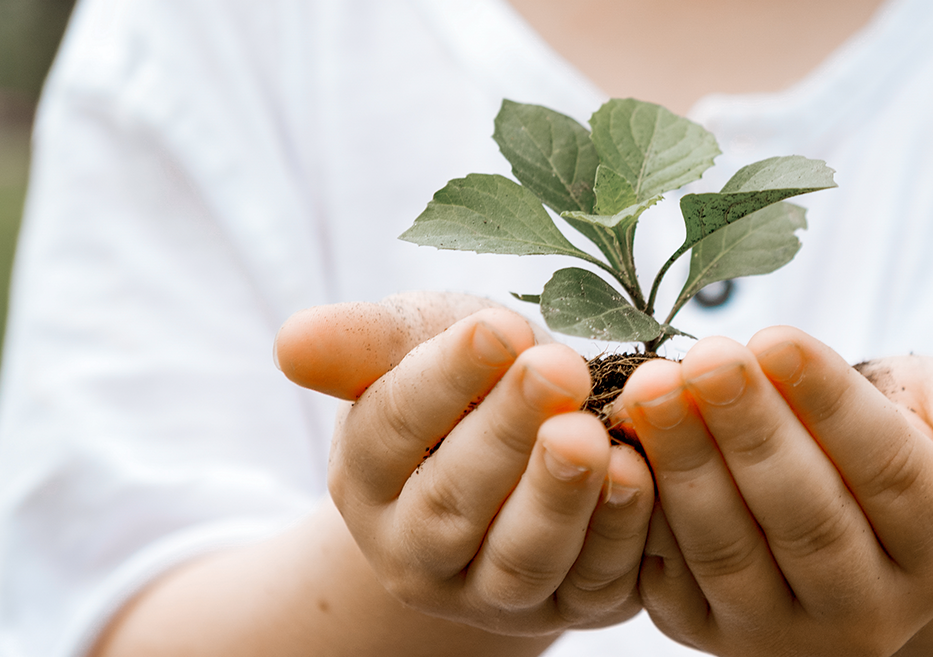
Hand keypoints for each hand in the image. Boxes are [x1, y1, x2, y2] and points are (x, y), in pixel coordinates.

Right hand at [275, 293, 654, 634]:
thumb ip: (367, 342)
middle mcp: (417, 550)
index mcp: (367, 475)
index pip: (393, 427)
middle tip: (557, 368)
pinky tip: (640, 473)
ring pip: (520, 560)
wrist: (529, 453)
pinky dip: (619, 532)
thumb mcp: (422, 343)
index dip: (445, 377)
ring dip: (559, 498)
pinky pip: (595, 581)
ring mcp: (492, 591)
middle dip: (508, 433)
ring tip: (591, 435)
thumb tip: (292, 344)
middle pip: (454, 501)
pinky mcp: (572, 605)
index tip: (499, 327)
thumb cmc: (472, 382)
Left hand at [618, 328, 932, 656]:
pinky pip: (670, 574)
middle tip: (701, 356)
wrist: (845, 514)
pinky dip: (642, 509)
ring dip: (686, 466)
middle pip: (806, 516)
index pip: (888, 474)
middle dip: (749, 432)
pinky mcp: (710, 631)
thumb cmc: (905, 439)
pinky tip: (616, 441)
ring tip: (651, 386)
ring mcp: (784, 632)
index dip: (831, 408)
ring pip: (731, 549)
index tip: (777, 337)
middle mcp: (871, 610)